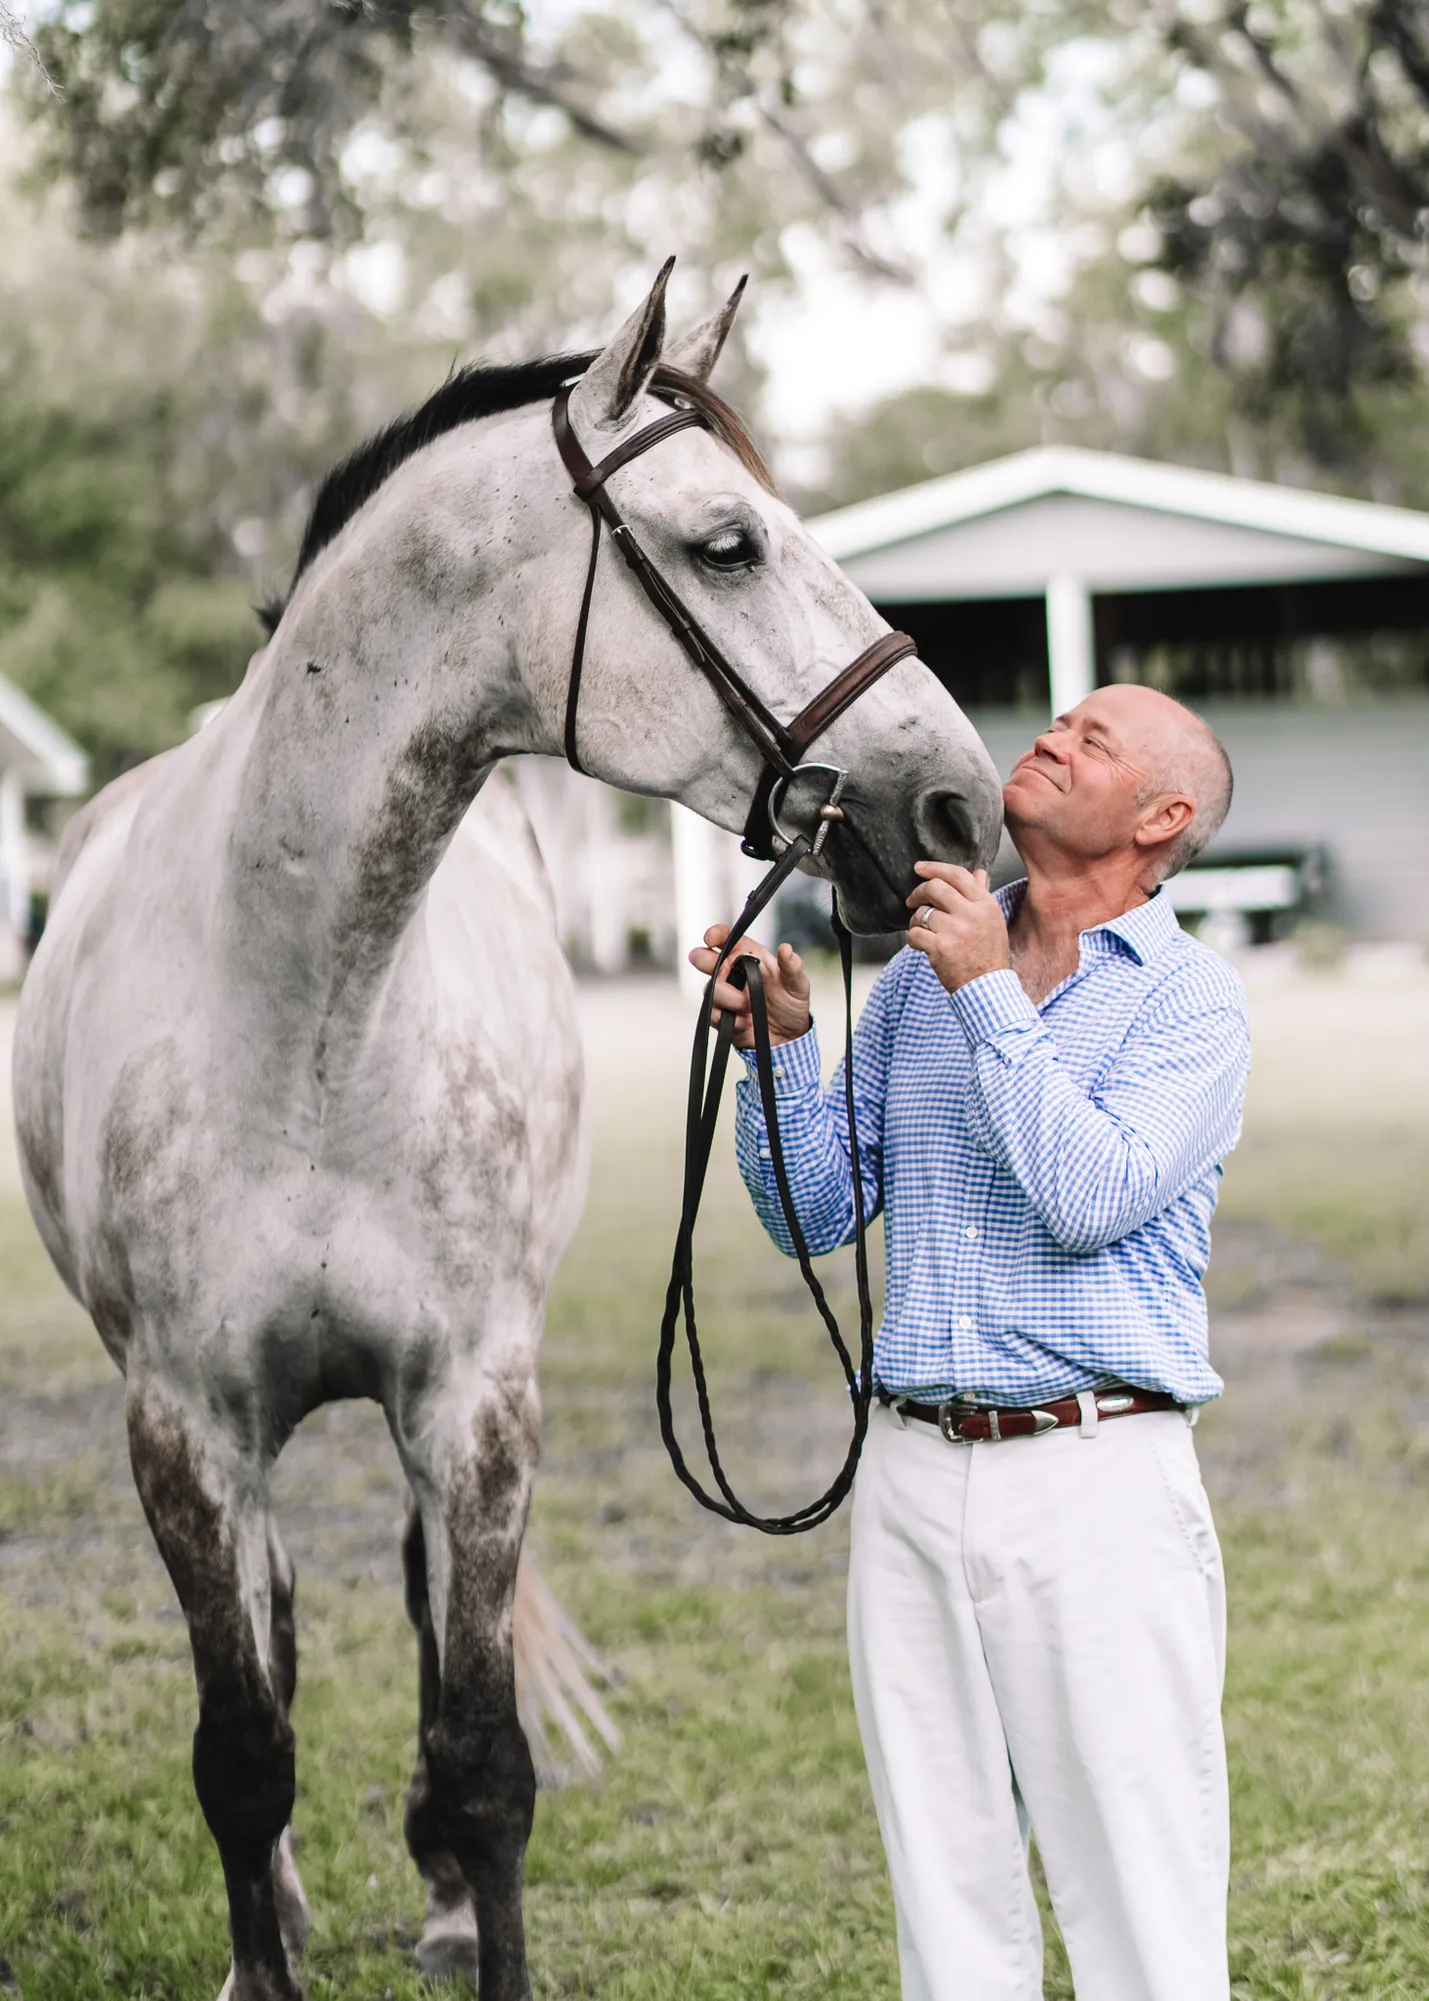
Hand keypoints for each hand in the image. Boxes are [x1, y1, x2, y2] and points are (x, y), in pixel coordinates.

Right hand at [687, 925, 811, 1049]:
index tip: (711, 939)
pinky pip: (712, 1014)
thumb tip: (786, 949)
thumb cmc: (790, 1004)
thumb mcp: (797, 984)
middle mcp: (731, 973)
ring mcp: (724, 994)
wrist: (787, 1037)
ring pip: (710, 989)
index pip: (726, 938)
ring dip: (729, 998)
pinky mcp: (720, 1016)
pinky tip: (746, 1021)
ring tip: (749, 1006)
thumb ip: (792, 966)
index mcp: (748, 957)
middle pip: (702, 958)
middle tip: (724, 972)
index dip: (715, 934)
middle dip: (705, 961)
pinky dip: (731, 1018)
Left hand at [906, 864, 1008, 993]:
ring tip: (923, 930)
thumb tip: (977, 872)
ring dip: (916, 920)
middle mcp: (971, 914)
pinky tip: (921, 945)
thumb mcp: (992, 920)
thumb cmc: (989, 953)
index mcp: (985, 904)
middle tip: (912, 900)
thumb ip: (981, 894)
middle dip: (918, 892)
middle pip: (935, 888)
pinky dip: (913, 938)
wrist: (987, 986)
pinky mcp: (940, 948)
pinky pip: (914, 934)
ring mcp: (955, 931)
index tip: (920, 868)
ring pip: (922, 913)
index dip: (934, 868)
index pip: (957, 875)